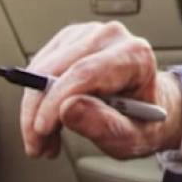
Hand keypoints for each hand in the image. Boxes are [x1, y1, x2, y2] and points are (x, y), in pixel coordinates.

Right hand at [18, 21, 181, 160]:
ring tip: (47, 141)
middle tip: (37, 147)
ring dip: (34, 110)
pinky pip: (38, 68)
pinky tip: (49, 124)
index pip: (84, 73)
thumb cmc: (142, 121)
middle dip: (37, 112)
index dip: (55, 102)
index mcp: (135, 55)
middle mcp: (111, 37)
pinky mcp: (69, 39)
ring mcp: (88, 33)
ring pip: (41, 69)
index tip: (41, 129)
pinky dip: (36, 100)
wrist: (147, 109)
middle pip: (56, 70)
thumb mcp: (131, 136)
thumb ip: (103, 125)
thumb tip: (66, 109)